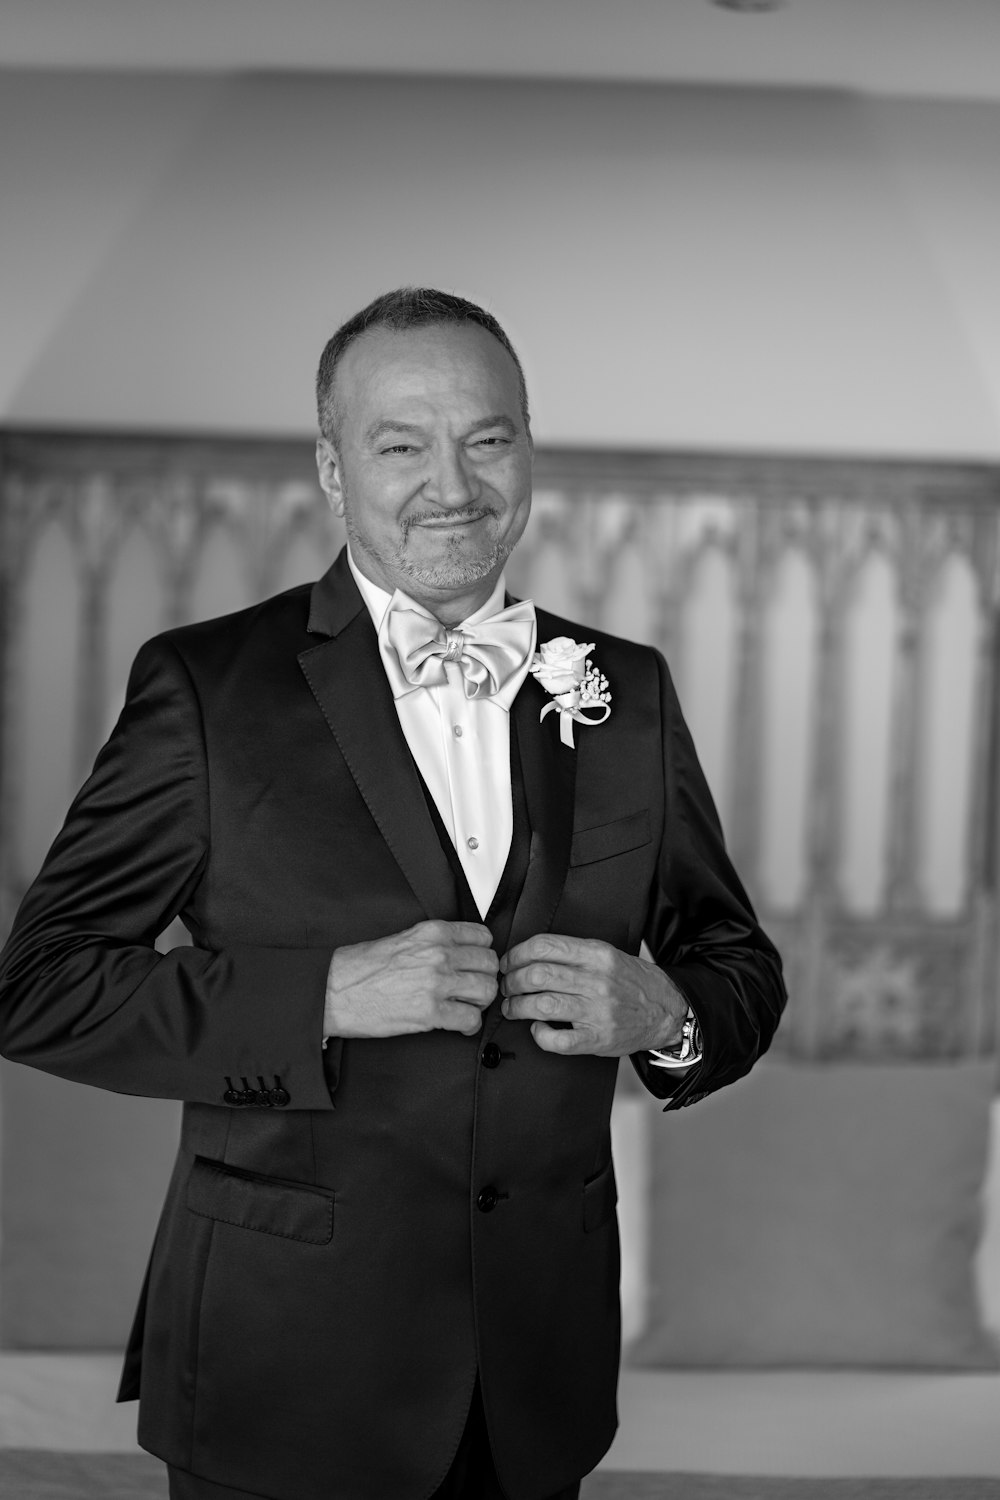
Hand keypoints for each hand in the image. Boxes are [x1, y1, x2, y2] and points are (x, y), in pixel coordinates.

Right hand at [325, 920, 498, 1038]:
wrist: (335, 990)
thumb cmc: (362, 967)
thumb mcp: (404, 938)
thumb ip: (435, 943)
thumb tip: (461, 953)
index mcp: (433, 932)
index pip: (483, 937)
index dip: (483, 954)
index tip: (477, 965)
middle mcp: (439, 954)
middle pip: (489, 964)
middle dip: (485, 979)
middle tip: (474, 990)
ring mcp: (436, 983)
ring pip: (486, 991)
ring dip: (480, 1003)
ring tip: (467, 1007)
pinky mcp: (430, 1012)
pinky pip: (470, 1019)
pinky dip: (469, 1025)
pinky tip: (459, 1024)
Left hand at [499, 934, 687, 1056]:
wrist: (666, 1010)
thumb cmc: (630, 982)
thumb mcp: (607, 954)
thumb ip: (572, 953)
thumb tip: (527, 956)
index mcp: (596, 954)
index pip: (544, 946)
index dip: (516, 954)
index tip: (508, 963)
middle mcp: (596, 980)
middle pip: (537, 975)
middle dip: (511, 981)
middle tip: (506, 987)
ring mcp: (597, 1011)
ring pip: (541, 1005)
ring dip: (517, 1006)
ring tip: (513, 1007)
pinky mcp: (597, 1039)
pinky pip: (557, 1040)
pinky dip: (539, 1035)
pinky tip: (537, 1029)